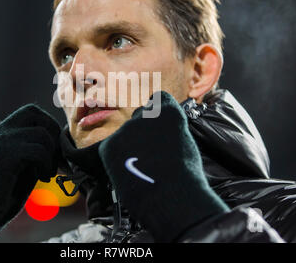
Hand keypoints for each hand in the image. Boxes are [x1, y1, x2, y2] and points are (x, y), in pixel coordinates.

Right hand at [0, 104, 60, 241]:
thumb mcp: (19, 169)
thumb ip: (33, 152)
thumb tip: (58, 143)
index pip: (30, 112)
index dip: (48, 126)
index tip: (53, 152)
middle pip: (34, 112)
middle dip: (52, 132)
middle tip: (54, 159)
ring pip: (41, 134)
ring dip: (51, 155)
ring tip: (47, 174)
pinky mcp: (4, 155)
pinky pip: (38, 150)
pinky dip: (47, 164)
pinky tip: (43, 179)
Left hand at [98, 91, 228, 241]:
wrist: (170, 196)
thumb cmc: (184, 176)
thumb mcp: (185, 144)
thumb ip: (170, 132)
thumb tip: (161, 136)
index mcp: (169, 112)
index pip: (158, 99)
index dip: (157, 112)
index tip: (157, 124)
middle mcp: (146, 114)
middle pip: (139, 117)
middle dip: (142, 131)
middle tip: (149, 153)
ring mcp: (126, 129)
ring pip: (124, 135)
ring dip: (129, 147)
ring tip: (141, 168)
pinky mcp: (110, 145)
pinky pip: (112, 148)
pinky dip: (117, 159)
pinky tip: (129, 171)